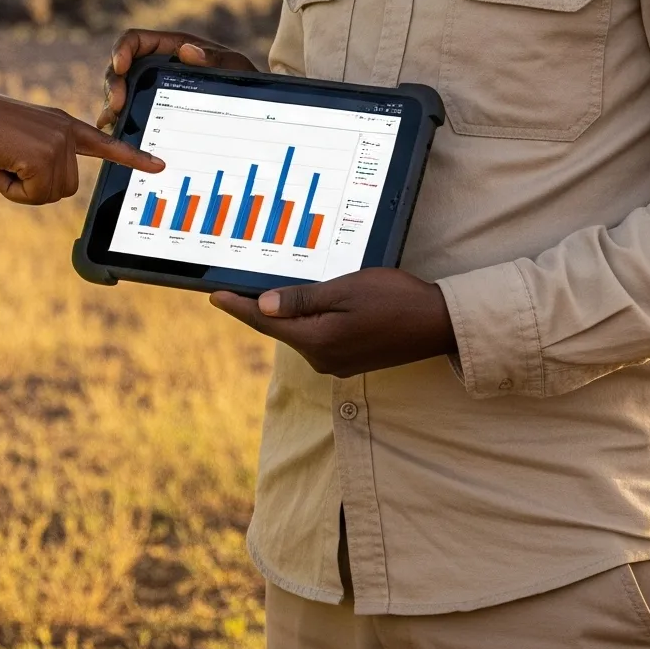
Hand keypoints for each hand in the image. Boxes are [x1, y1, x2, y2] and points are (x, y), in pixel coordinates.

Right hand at [0, 88, 162, 203]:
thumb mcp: (20, 141)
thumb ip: (42, 155)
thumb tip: (53, 184)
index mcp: (62, 124)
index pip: (104, 142)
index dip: (132, 156)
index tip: (159, 165)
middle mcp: (65, 130)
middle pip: (66, 187)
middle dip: (35, 189)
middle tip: (10, 167)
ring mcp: (57, 141)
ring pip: (51, 194)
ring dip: (22, 190)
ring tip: (3, 163)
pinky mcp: (45, 154)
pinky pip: (33, 195)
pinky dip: (11, 190)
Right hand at [98, 27, 256, 130]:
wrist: (251, 108)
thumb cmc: (243, 80)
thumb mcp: (234, 67)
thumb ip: (214, 59)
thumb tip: (185, 51)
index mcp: (171, 46)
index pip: (134, 40)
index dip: (121, 49)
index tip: (121, 67)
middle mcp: (155, 64)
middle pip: (119, 67)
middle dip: (113, 84)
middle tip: (117, 105)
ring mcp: (151, 86)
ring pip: (120, 90)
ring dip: (112, 103)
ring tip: (113, 121)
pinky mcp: (151, 107)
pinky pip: (129, 110)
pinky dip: (119, 118)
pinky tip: (115, 130)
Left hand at [209, 269, 455, 378]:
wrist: (436, 323)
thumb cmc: (394, 299)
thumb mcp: (345, 291)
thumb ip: (302, 300)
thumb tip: (262, 306)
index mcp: (317, 342)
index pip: (265, 323)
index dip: (238, 307)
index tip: (213, 295)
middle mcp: (322, 359)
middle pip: (279, 329)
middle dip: (256, 308)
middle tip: (233, 286)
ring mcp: (336, 363)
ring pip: (297, 333)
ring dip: (281, 314)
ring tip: (261, 290)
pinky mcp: (348, 359)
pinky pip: (315, 337)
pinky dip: (304, 321)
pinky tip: (299, 304)